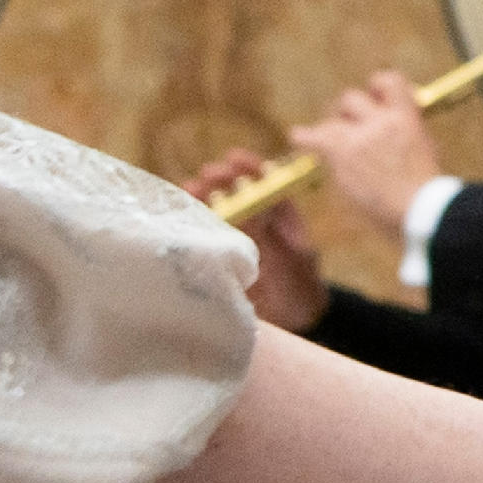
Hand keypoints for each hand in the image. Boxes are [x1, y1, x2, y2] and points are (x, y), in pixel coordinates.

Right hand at [186, 152, 325, 330]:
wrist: (294, 324)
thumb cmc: (301, 289)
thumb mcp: (292, 259)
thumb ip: (271, 235)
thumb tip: (249, 207)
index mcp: (279, 215)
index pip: (262, 181)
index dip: (248, 166)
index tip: (233, 158)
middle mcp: (255, 221)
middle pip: (234, 191)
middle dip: (220, 179)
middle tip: (209, 175)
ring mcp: (235, 238)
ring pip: (215, 209)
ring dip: (202, 196)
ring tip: (191, 188)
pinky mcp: (219, 257)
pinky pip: (203, 235)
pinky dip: (191, 223)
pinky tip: (180, 216)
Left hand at [298, 75, 445, 247]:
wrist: (418, 210)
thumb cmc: (425, 189)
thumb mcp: (426, 147)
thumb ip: (407, 129)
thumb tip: (396, 122)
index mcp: (406, 116)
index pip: (389, 80)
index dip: (377, 87)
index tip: (374, 97)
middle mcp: (381, 120)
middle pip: (352, 98)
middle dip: (348, 112)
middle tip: (349, 127)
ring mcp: (360, 136)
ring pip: (332, 119)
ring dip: (331, 129)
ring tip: (329, 141)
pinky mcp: (343, 154)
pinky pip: (316, 137)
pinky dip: (304, 137)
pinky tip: (298, 136)